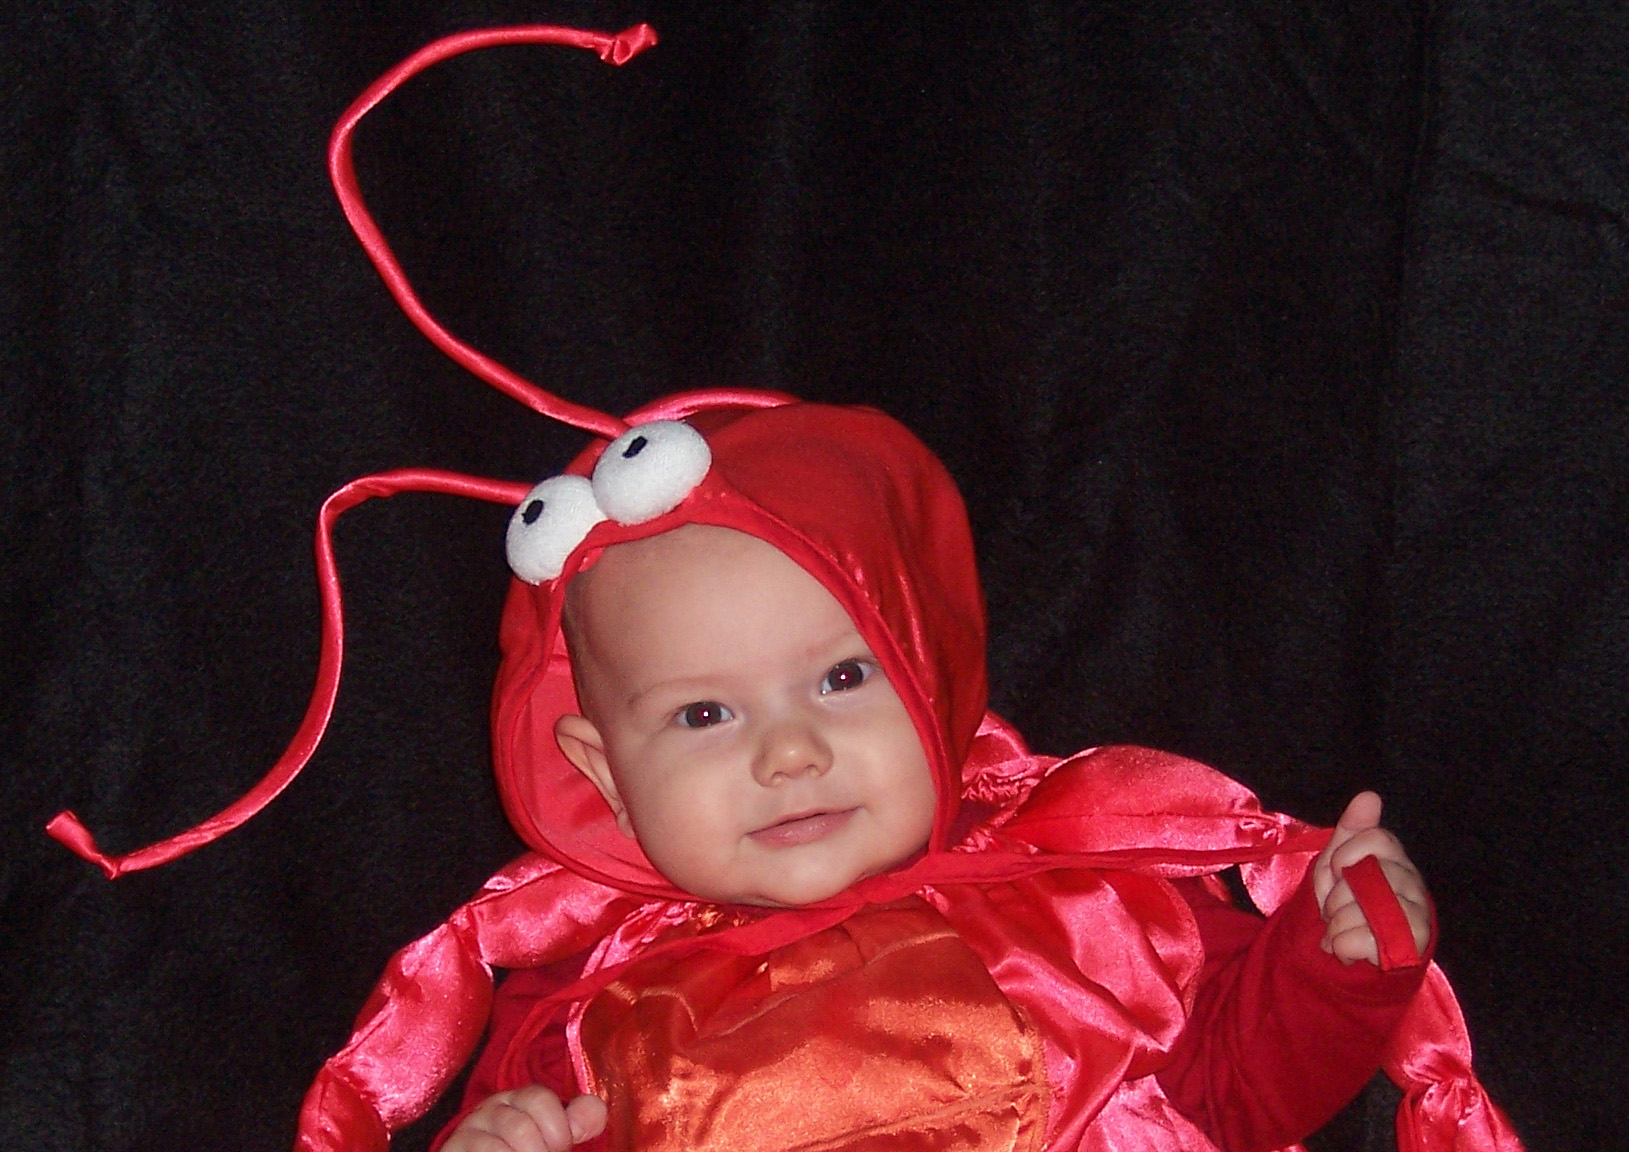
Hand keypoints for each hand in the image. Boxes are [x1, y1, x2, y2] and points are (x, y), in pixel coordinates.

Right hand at [440, 1086, 607, 1151]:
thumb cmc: (524, 1148)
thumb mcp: (553, 1134)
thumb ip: (577, 1121)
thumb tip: (597, 1110)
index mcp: (519, 1098)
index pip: (539, 1099)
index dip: (558, 1129)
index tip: (561, 1146)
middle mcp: (490, 1108)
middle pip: (521, 1128)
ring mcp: (468, 1131)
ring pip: (500, 1148)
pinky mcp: (453, 1149)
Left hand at [1312, 792, 1431, 965]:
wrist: (1361, 956)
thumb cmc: (1350, 903)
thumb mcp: (1338, 864)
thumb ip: (1352, 829)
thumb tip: (1369, 796)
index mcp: (1396, 859)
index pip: (1378, 839)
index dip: (1346, 855)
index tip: (1337, 872)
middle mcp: (1414, 883)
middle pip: (1367, 874)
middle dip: (1335, 896)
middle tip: (1334, 910)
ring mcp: (1418, 913)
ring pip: (1363, 908)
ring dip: (1336, 923)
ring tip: (1340, 930)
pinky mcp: (1414, 945)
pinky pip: (1364, 938)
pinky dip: (1342, 946)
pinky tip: (1347, 949)